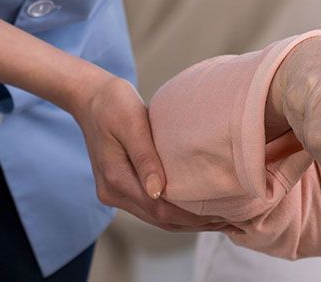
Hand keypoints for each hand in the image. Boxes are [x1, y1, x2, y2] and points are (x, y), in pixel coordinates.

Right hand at [68, 69, 227, 231]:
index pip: (159, 209)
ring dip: (186, 221)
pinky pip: (150, 207)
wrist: (90, 98)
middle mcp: (112, 192)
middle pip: (159, 218)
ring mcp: (114, 192)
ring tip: (219, 218)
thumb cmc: (113, 104)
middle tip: (231, 221)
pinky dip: (174, 211)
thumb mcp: (132, 124)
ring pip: (155, 217)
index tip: (221, 216)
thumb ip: (145, 158)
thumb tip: (158, 191)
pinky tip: (196, 208)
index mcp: (116, 178)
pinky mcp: (120, 187)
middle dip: (194, 223)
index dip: (191, 216)